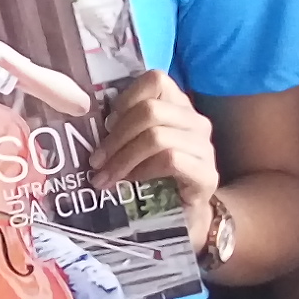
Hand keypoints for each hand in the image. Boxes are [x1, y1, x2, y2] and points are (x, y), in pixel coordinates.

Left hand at [90, 69, 219, 215]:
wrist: (186, 218)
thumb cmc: (155, 179)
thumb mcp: (136, 146)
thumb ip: (122, 128)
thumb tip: (91, 121)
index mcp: (178, 107)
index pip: (156, 80)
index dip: (125, 99)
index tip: (105, 125)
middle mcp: (195, 121)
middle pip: (150, 110)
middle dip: (116, 136)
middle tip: (95, 161)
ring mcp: (204, 147)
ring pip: (157, 136)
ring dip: (123, 157)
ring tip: (104, 177)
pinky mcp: (207, 175)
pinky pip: (170, 160)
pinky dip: (142, 170)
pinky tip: (130, 182)